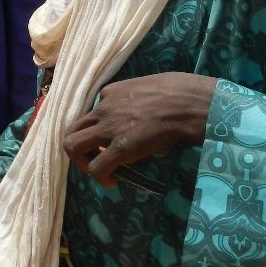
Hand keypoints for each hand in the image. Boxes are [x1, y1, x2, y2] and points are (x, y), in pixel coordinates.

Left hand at [63, 73, 216, 186]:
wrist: (192, 104)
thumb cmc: (182, 91)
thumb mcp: (150, 84)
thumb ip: (137, 96)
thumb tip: (145, 109)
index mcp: (111, 92)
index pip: (93, 112)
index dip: (99, 129)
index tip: (112, 139)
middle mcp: (104, 109)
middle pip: (73, 129)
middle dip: (80, 146)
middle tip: (96, 158)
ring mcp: (109, 128)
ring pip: (73, 146)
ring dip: (81, 161)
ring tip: (98, 171)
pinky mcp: (120, 148)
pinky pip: (96, 167)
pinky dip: (100, 178)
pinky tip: (112, 182)